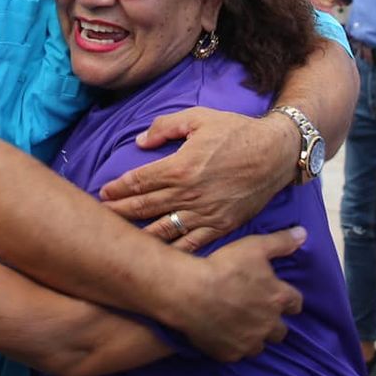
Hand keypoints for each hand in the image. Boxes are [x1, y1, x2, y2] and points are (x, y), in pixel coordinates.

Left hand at [99, 107, 297, 250]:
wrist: (276, 153)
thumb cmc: (237, 132)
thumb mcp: (199, 118)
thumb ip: (166, 126)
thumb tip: (140, 142)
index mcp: (181, 166)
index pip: (139, 181)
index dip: (118, 188)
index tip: (104, 193)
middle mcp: (190, 193)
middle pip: (145, 207)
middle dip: (119, 212)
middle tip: (100, 218)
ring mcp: (206, 214)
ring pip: (163, 229)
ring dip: (138, 234)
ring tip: (120, 237)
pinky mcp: (221, 227)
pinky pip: (191, 244)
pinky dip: (172, 251)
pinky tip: (157, 256)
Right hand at [178, 226, 306, 359]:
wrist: (190, 292)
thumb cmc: (224, 266)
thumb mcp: (255, 246)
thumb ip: (281, 242)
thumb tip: (303, 234)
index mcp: (278, 299)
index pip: (296, 304)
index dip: (288, 300)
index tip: (279, 297)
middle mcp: (269, 325)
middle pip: (281, 331)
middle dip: (273, 323)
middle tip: (258, 313)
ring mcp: (249, 342)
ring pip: (260, 346)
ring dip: (254, 337)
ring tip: (241, 327)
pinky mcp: (229, 354)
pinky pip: (236, 354)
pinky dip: (232, 346)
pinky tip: (222, 335)